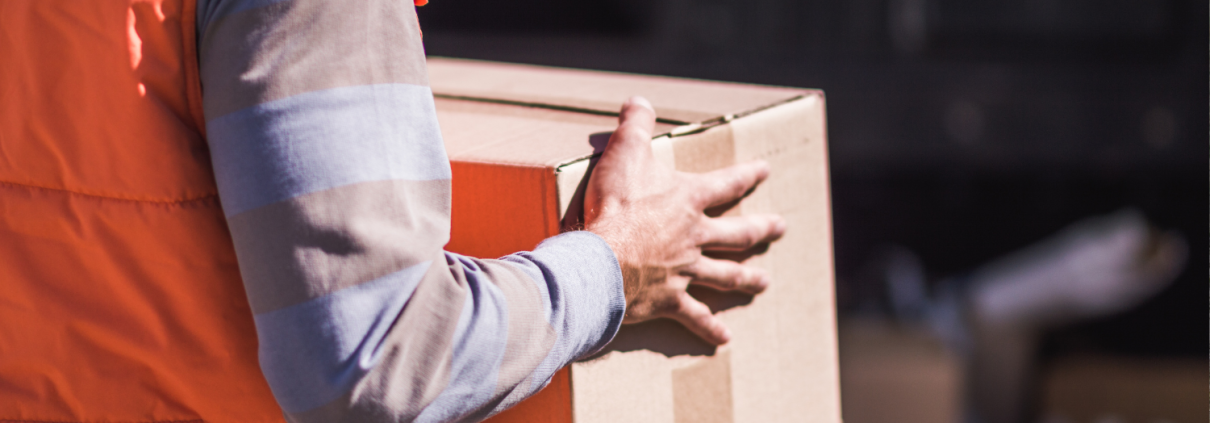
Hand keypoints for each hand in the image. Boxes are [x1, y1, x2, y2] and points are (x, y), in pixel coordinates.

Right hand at [584, 96, 785, 344]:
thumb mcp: (622, 155)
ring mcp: (686, 270)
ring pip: (725, 274)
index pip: (726, 184)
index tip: (765, 171)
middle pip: (738, 234)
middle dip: (761, 229)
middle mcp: (695, 236)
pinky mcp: (670, 299)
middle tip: (781, 228)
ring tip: (764, 282)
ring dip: (747, 278)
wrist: (600, 260)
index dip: (747, 176)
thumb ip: (633, 126)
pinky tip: (724, 339)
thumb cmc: (613, 207)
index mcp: (688, 200)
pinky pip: (695, 315)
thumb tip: (638, 101)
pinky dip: (709, 327)